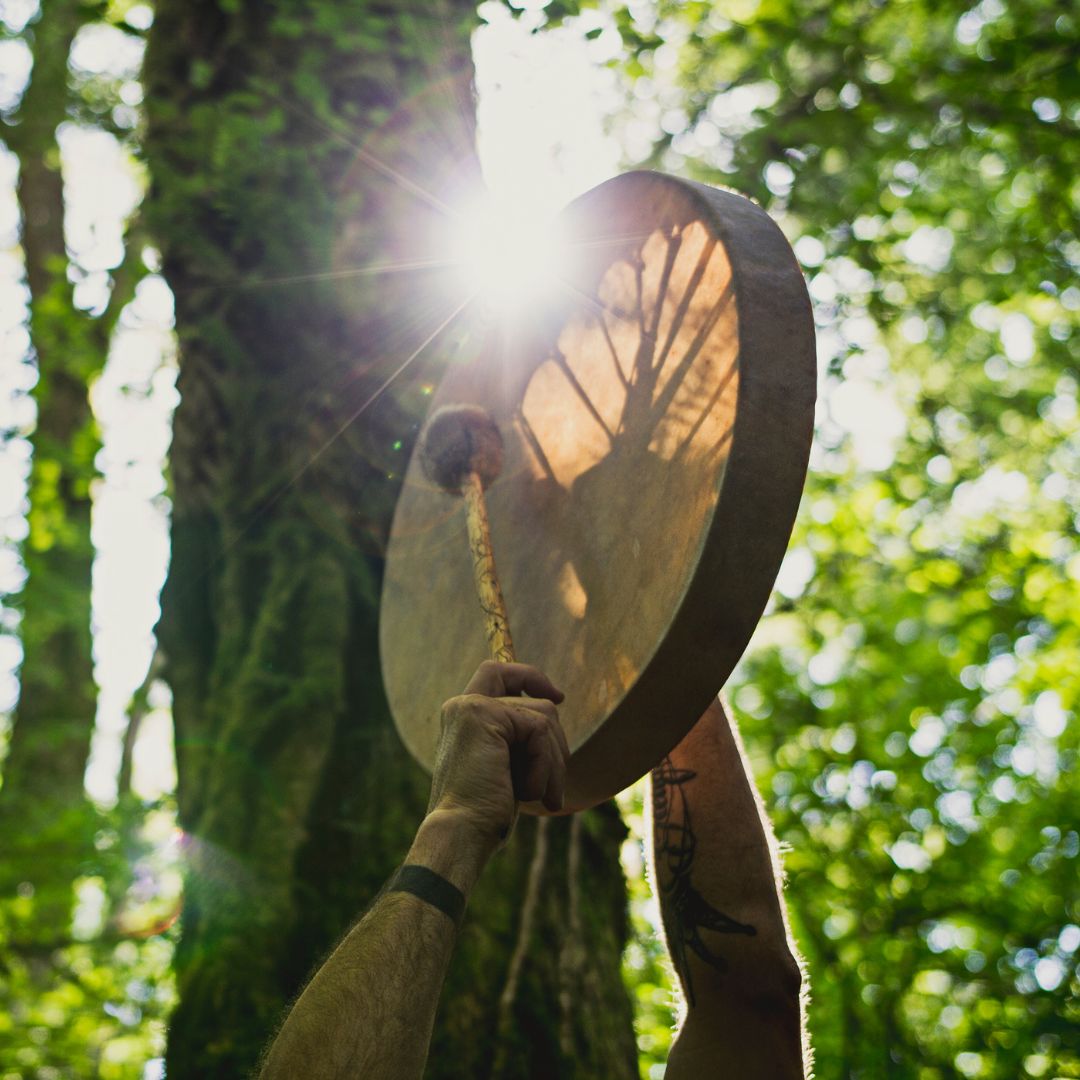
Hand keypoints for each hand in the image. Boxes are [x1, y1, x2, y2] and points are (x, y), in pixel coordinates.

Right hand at [426, 661, 569, 851]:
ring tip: (541, 797)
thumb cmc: (484, 813)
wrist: (460, 834)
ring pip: (545, 716)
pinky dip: (544, 766)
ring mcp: (472, 707)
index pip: (499, 673)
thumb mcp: (506, 768)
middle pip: (535, 697)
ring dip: (553, 763)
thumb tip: (555, 707)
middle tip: (555, 786)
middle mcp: (463, 705)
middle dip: (557, 740)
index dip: (531, 678)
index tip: (558, 698)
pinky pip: (539, 730)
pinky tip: (527, 793)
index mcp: (464, 718)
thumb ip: (519, 738)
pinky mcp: (484, 715)